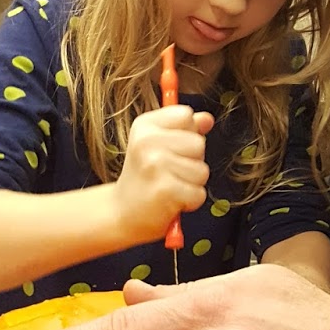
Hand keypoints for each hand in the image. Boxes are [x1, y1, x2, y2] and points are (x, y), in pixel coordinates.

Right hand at [113, 105, 212, 245]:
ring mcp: (155, 165)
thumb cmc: (144, 178)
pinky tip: (171, 201)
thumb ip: (185, 129)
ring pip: (202, 170)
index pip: (185, 115)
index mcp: (144, 125)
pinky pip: (199, 193)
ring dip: (191, 184)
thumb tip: (207, 118)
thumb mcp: (158, 145)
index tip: (169, 148)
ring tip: (169, 187)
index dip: (186, 133)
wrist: (122, 214)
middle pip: (199, 143)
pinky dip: (190, 202)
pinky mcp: (165, 190)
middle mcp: (147, 141)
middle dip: (192, 162)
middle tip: (168, 173)